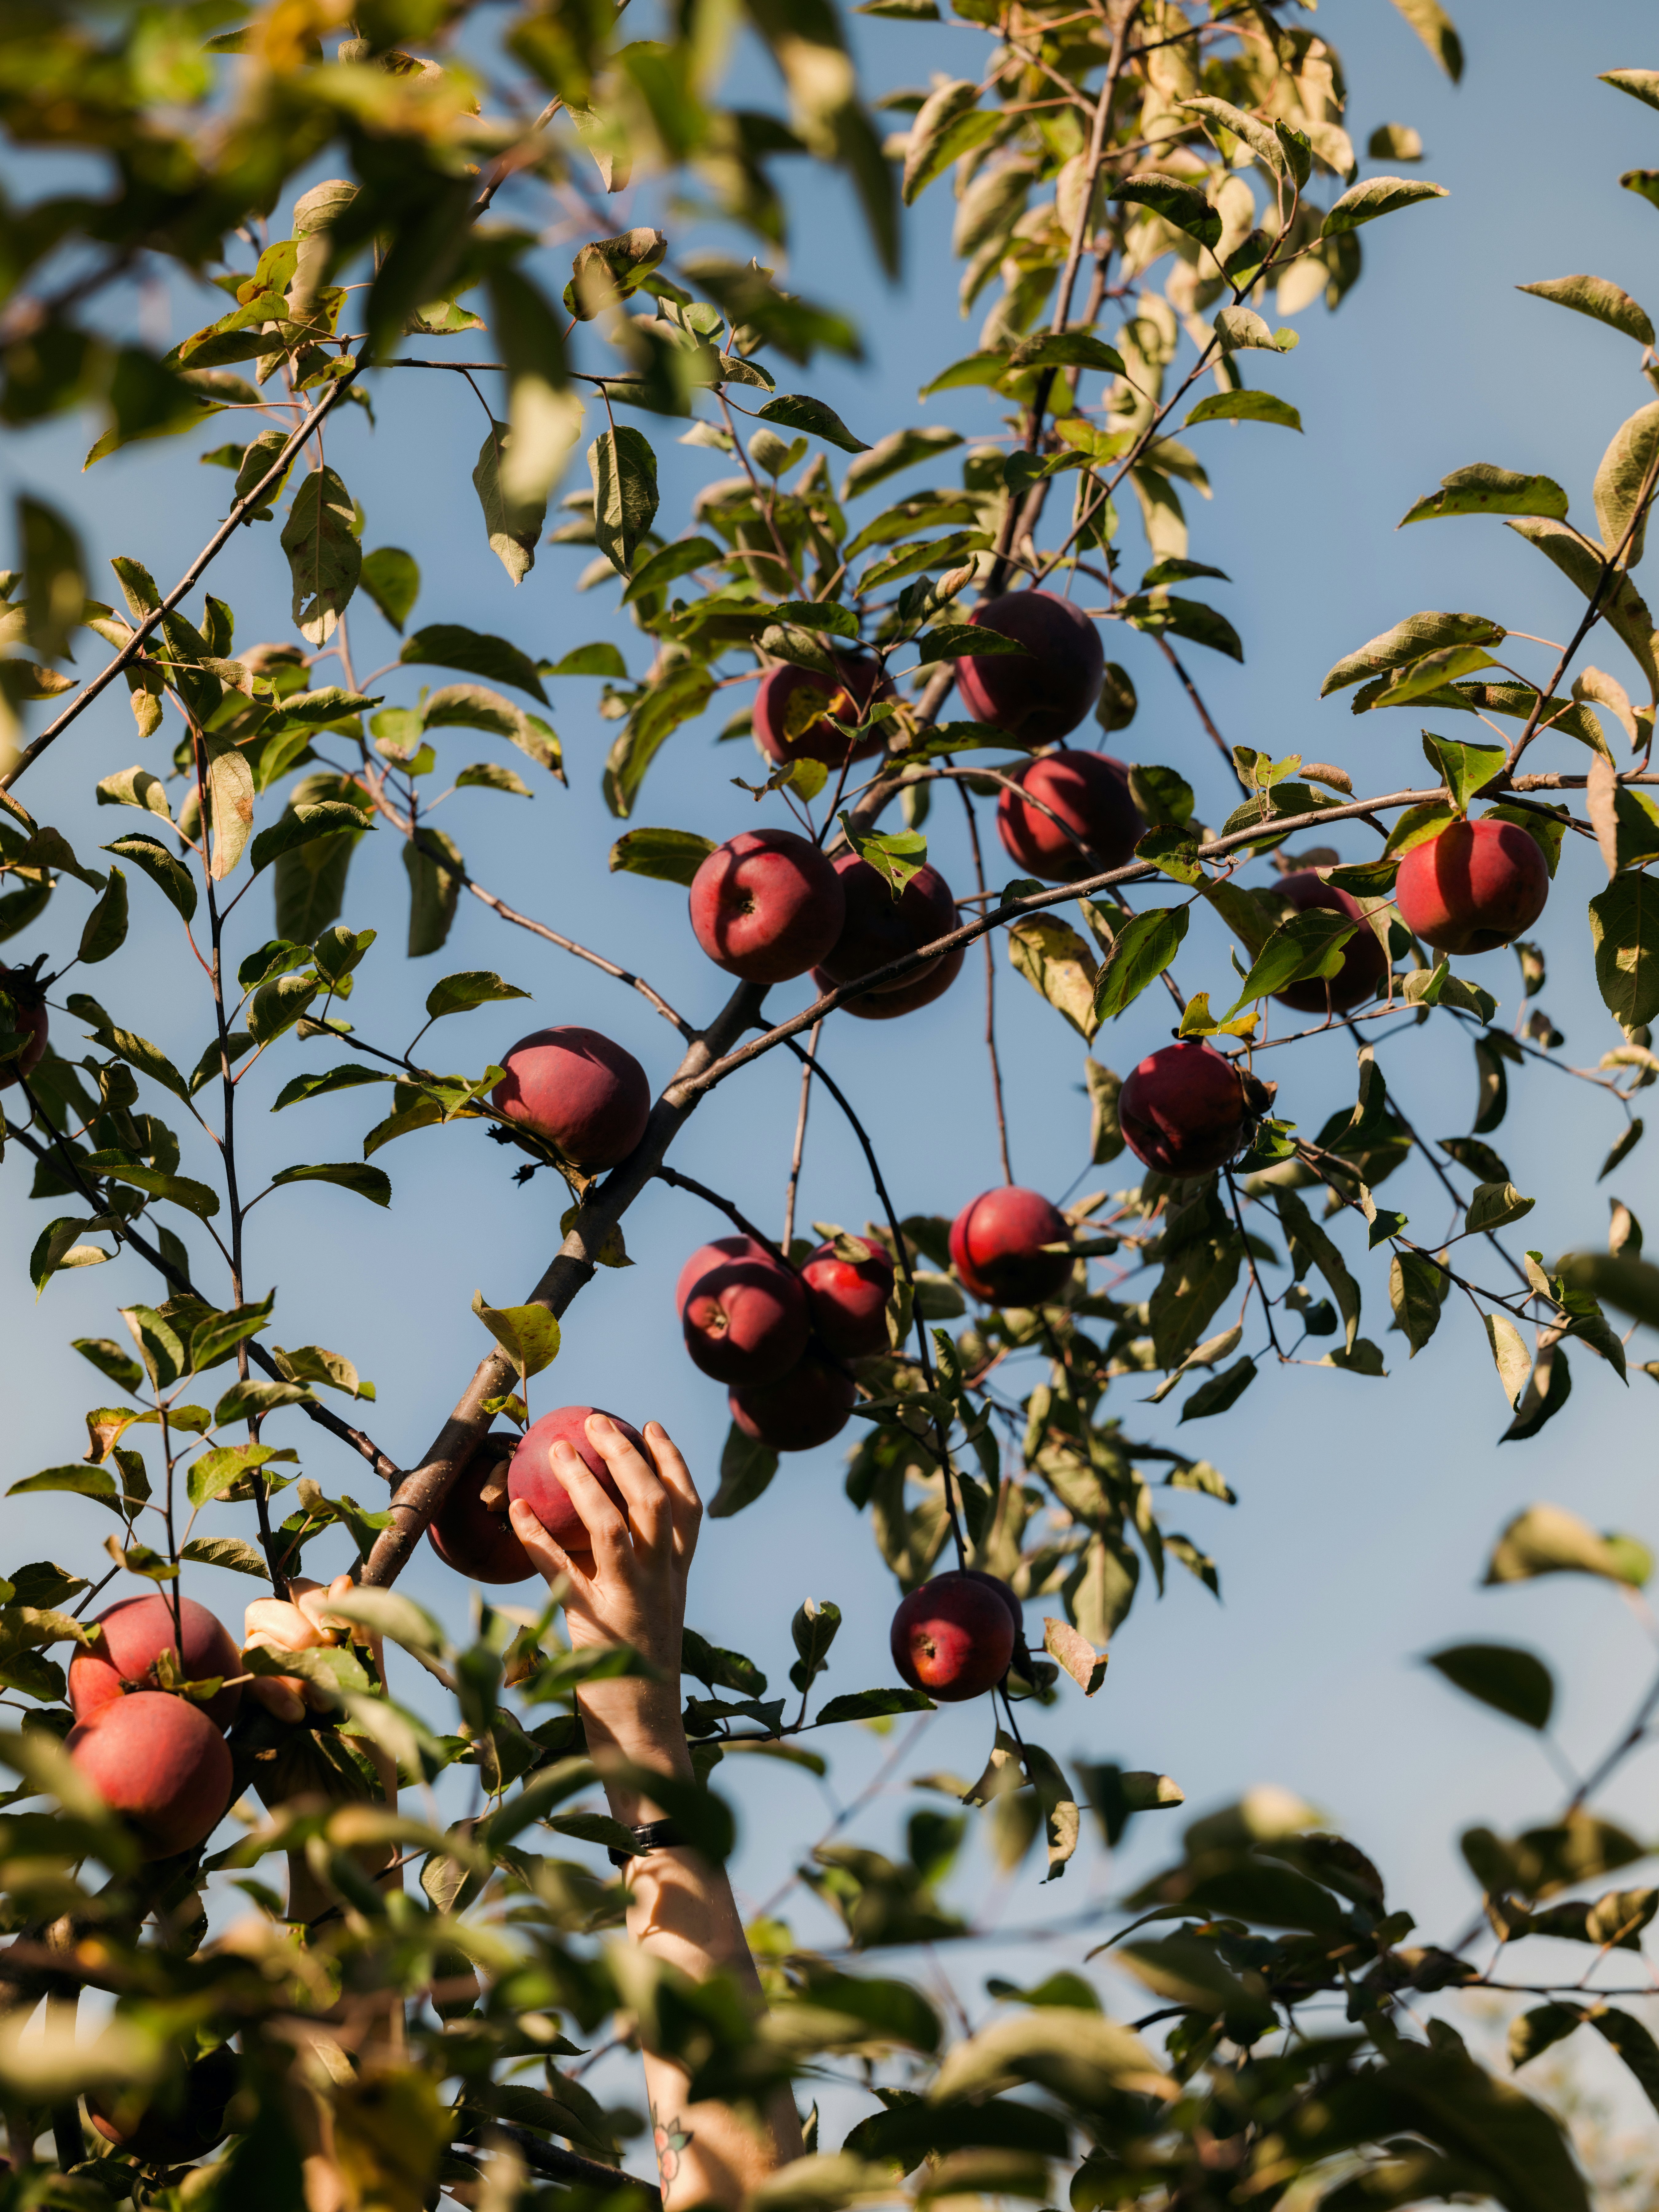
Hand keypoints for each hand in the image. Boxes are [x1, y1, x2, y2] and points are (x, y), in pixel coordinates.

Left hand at [508, 1415, 700, 1803]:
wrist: (646, 1736)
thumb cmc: (640, 1674)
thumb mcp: (653, 1614)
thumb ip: (636, 1574)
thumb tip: (596, 1532)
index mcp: (679, 1575)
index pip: (687, 1504)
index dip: (671, 1460)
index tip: (650, 1425)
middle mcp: (663, 1580)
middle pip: (652, 1500)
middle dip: (625, 1454)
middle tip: (594, 1421)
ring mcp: (632, 1600)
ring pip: (612, 1524)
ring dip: (582, 1482)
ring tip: (555, 1450)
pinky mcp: (596, 1625)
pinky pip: (562, 1570)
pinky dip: (537, 1537)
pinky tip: (515, 1512)